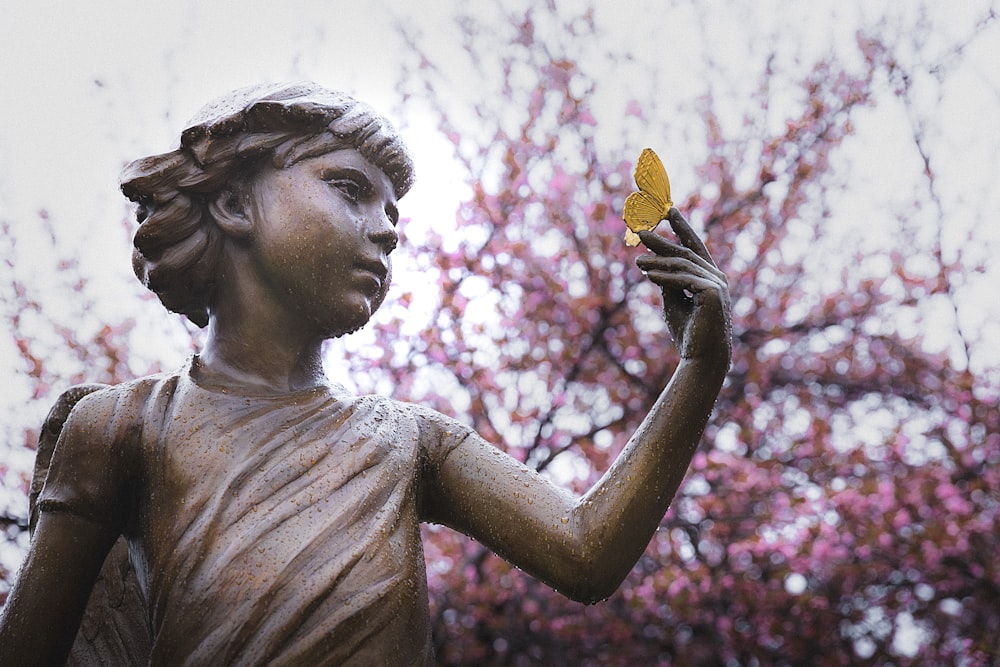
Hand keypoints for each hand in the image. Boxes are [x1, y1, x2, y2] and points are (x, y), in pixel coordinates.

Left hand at [635, 208, 731, 362]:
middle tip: (640, 232)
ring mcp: (717, 284)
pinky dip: (664, 277)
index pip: (695, 246)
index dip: (682, 227)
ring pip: (682, 265)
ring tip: (636, 261)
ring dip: (657, 262)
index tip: (669, 210)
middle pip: (685, 252)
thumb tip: (654, 265)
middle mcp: (717, 277)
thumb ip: (668, 282)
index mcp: (710, 277)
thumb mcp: (673, 301)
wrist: (701, 358)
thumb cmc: (688, 333)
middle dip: (662, 241)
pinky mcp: (712, 293)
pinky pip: (683, 280)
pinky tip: (648, 276)